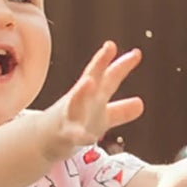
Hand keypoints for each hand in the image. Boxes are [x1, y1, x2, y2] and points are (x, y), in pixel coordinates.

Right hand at [36, 41, 143, 161]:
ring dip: (82, 91)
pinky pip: (74, 134)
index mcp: (93, 94)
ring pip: (76, 101)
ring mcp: (72, 115)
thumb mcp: (102, 118)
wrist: (46, 140)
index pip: (108, 75)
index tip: (137, 53)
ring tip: (89, 81)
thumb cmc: (75, 124)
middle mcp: (82, 100)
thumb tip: (141, 104)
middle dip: (99, 62)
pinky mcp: (65, 133)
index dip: (122, 65)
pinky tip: (89, 137)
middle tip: (110, 46)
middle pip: (91, 78)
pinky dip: (81, 135)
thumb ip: (120, 111)